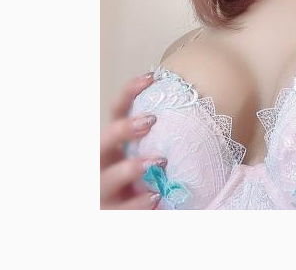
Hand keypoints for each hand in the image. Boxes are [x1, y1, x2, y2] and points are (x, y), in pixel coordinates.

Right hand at [100, 73, 164, 209]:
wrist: (117, 218)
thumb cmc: (139, 184)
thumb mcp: (143, 159)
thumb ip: (159, 141)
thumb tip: (193, 112)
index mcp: (113, 146)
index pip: (115, 112)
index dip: (128, 93)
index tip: (151, 77)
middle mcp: (101, 165)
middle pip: (103, 141)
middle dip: (124, 129)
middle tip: (151, 120)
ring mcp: (102, 191)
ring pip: (108, 177)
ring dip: (132, 167)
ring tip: (159, 161)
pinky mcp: (109, 215)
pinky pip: (122, 209)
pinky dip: (138, 203)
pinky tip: (155, 197)